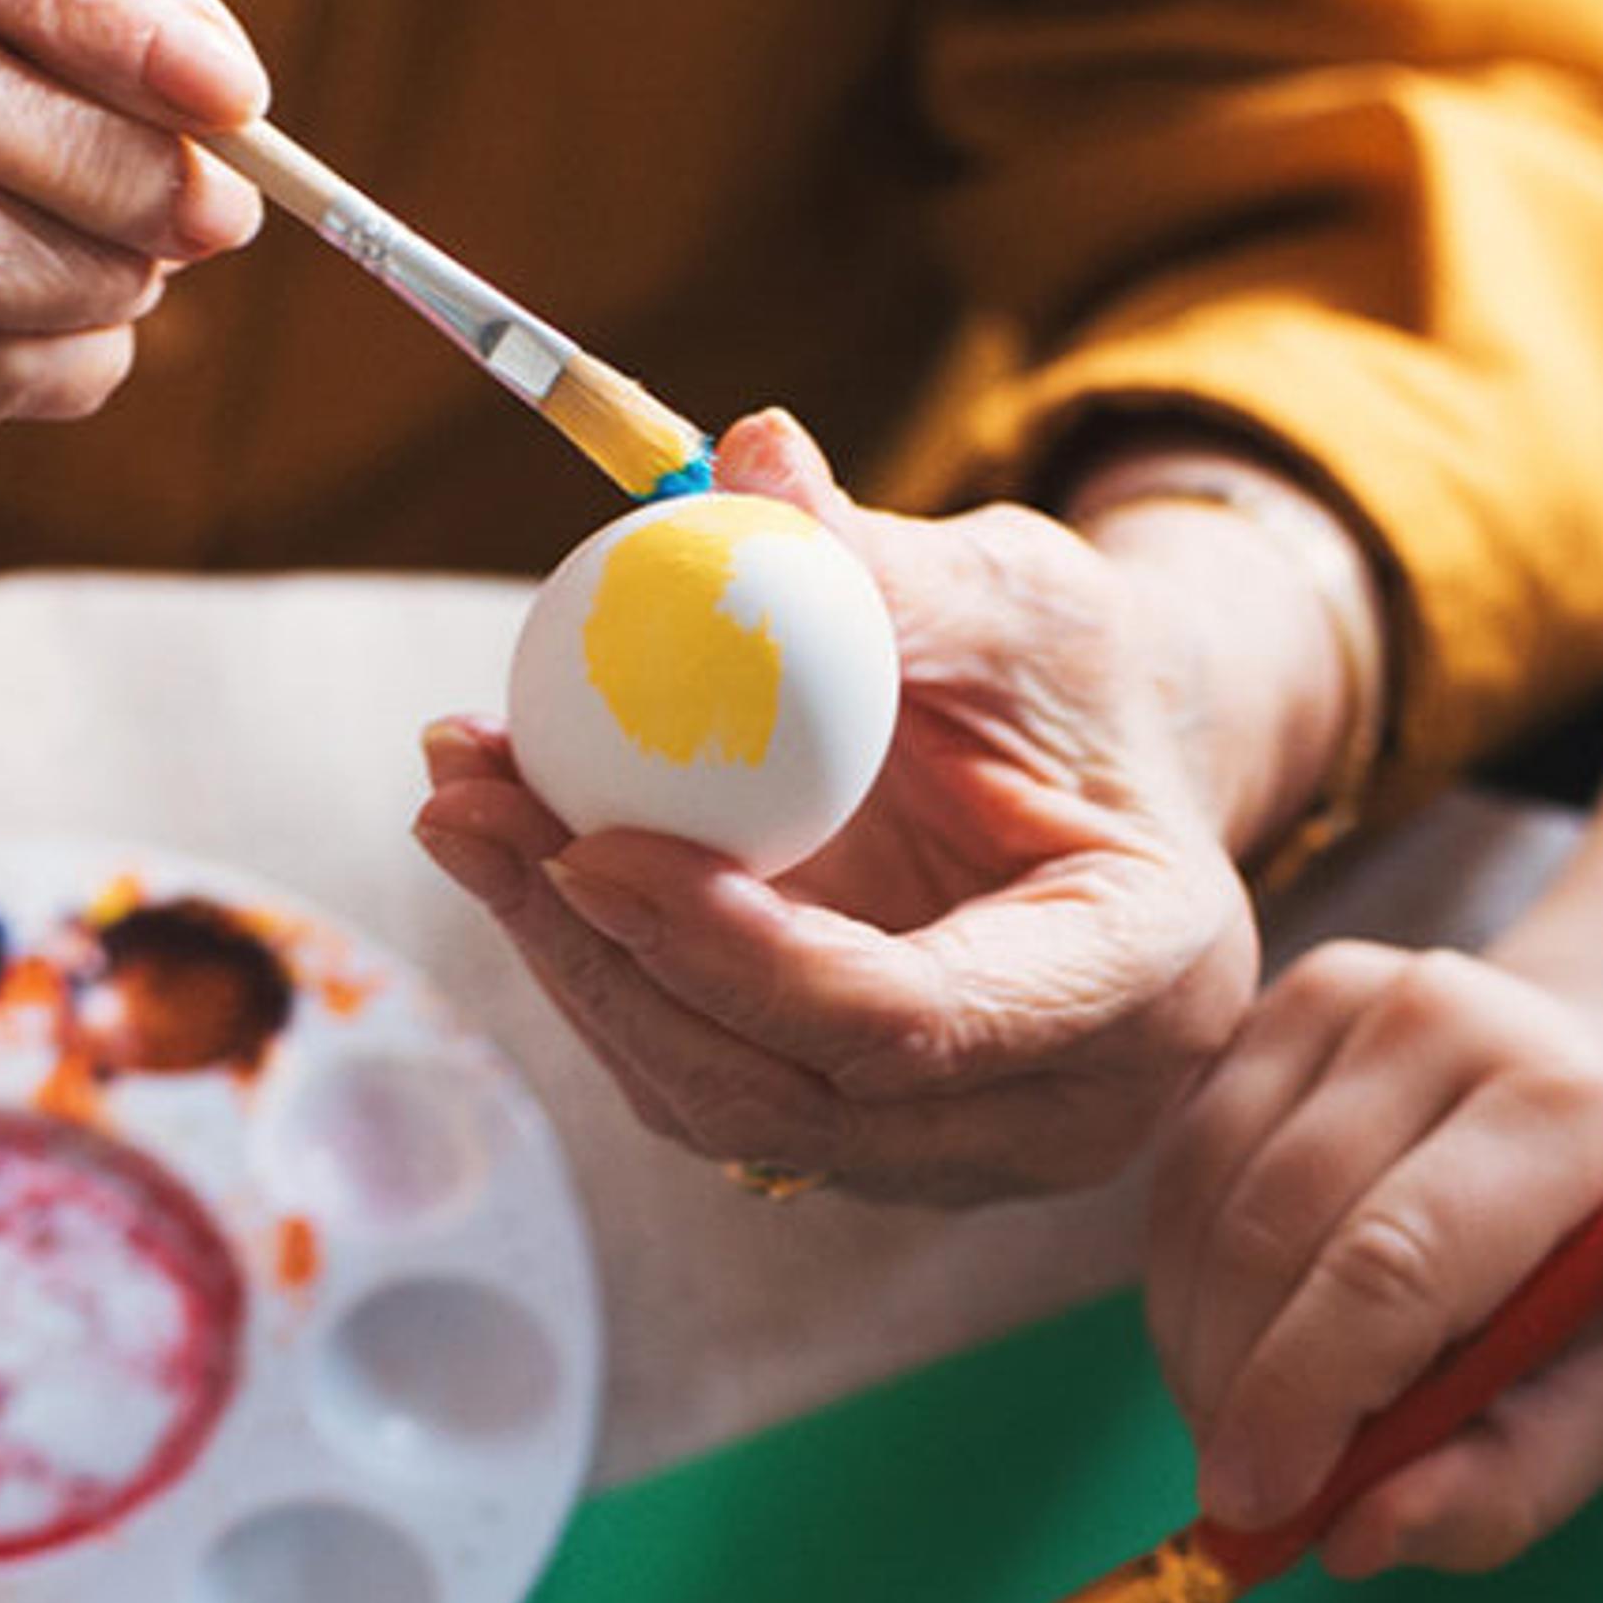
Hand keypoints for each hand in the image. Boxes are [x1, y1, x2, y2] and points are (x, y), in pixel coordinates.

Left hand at [411, 412, 1332, 1201]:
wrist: (1113, 778)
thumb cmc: (1085, 677)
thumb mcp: (1015, 594)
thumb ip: (888, 561)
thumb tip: (750, 455)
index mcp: (1137, 980)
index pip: (908, 1020)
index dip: (733, 954)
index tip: (589, 845)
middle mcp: (1057, 1107)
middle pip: (784, 1092)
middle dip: (601, 959)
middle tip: (466, 810)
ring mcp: (955, 1147)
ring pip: (721, 1104)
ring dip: (571, 961)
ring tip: (466, 802)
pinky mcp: (861, 1138)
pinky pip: (701, 1076)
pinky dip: (601, 969)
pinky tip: (523, 845)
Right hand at [1144, 943, 1602, 1575]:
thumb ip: (1506, 1482)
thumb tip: (1352, 1540)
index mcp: (1568, 1113)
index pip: (1391, 1265)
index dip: (1302, 1400)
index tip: (1253, 1509)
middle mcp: (1448, 1016)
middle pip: (1275, 1232)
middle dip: (1235, 1390)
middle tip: (1244, 1494)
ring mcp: (1350, 990)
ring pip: (1206, 1199)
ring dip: (1198, 1344)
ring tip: (1250, 1421)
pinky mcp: (1274, 999)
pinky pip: (1181, 1165)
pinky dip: (1184, 1279)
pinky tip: (1238, 1332)